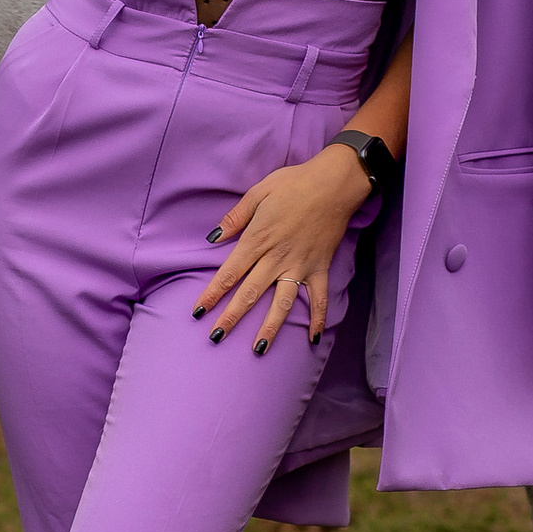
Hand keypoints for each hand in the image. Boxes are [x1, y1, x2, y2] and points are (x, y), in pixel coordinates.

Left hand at [191, 144, 367, 355]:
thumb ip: (235, 218)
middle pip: (249, 293)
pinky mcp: (320, 267)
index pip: (229, 273)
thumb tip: (213, 238)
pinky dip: (318, 318)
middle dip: (231, 317)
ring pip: (282, 302)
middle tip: (216, 337)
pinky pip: (319, 298)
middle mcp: (277, 258)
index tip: (198, 311)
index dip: (212, 293)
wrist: (334, 183)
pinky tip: (313, 339)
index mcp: (258, 240)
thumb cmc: (293, 184)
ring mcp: (300, 265)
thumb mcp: (258, 192)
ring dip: (270, 327)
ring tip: (258, 348)